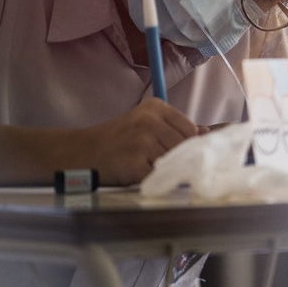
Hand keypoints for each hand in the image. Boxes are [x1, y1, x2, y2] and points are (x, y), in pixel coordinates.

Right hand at [76, 97, 207, 185]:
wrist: (82, 153)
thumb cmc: (117, 139)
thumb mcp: (144, 123)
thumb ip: (174, 127)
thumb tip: (205, 132)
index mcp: (156, 107)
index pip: (190, 129)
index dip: (185, 143)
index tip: (173, 149)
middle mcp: (149, 121)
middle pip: (183, 146)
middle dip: (173, 157)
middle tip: (153, 158)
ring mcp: (142, 143)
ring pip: (172, 162)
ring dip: (162, 168)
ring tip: (143, 163)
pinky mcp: (134, 164)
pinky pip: (158, 176)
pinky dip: (152, 179)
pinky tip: (137, 172)